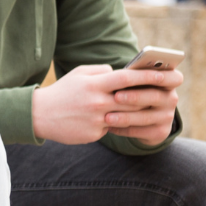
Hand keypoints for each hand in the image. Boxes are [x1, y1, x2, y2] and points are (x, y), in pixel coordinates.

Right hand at [32, 64, 181, 144]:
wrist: (38, 115)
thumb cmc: (62, 92)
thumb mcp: (80, 74)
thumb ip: (102, 71)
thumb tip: (123, 73)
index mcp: (94, 84)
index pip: (127, 78)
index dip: (149, 75)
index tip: (167, 73)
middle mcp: (97, 102)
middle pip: (133, 99)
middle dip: (151, 97)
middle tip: (167, 94)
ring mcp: (96, 119)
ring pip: (127, 116)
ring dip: (138, 113)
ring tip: (150, 109)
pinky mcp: (92, 134)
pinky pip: (113, 129)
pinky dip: (117, 125)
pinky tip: (117, 122)